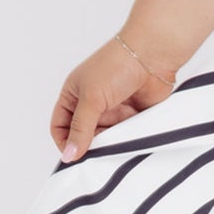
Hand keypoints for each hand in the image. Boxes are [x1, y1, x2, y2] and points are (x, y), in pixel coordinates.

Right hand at [51, 35, 179, 162]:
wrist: (153, 56)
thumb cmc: (117, 65)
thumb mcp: (91, 98)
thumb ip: (81, 129)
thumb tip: (69, 155)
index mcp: (74, 94)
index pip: (60, 126)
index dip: (64, 142)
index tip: (74, 157)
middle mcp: (92, 103)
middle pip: (84, 135)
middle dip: (88, 146)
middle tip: (96, 158)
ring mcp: (112, 109)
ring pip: (105, 137)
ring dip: (109, 144)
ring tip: (114, 147)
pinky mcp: (132, 115)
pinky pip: (125, 135)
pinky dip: (126, 141)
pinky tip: (129, 143)